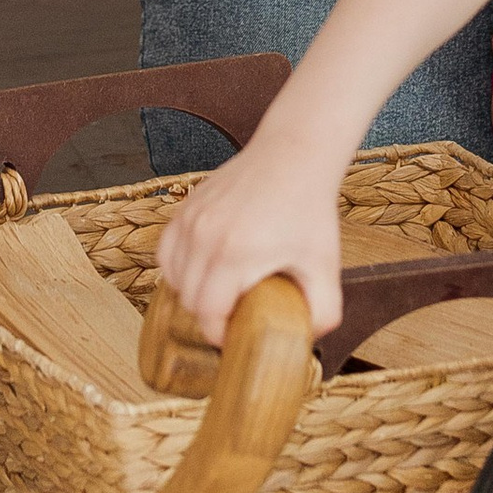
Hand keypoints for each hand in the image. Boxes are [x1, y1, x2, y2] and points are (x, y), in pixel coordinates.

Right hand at [152, 126, 344, 344]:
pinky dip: (177, 267)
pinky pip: (166, 250)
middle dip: (209, 317)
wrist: (293, 154)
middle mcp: (205, 236)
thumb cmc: (309, 210)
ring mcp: (191, 218)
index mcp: (236, 254)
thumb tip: (307, 338)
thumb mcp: (325, 265)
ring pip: (172, 276)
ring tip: (220, 293)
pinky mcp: (186, 206)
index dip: (220, 335)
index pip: (208, 313)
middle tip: (233, 316)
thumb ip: (324, 311)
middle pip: (189, 299)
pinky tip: (201, 270)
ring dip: (192, 293)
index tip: (236, 337)